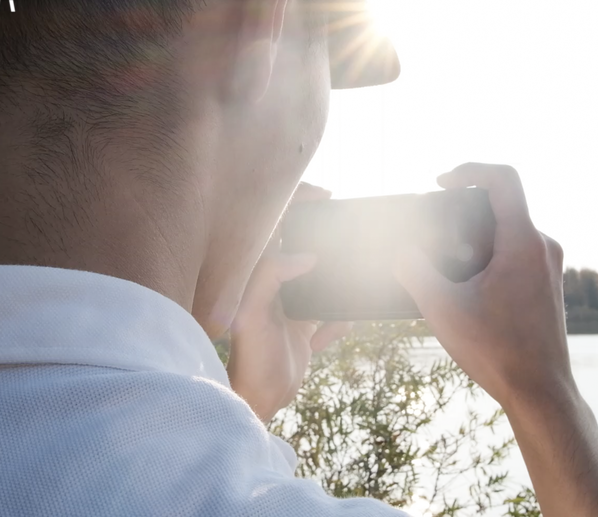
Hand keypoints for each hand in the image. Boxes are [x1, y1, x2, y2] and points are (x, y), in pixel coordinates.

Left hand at [227, 183, 352, 422]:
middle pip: (304, 247)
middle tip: (348, 234)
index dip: (297, 202)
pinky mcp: (304, 327)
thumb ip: (273, 276)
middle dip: (326, 242)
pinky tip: (331, 336)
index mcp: (256, 273)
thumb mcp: (255, 313)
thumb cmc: (248, 356)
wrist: (258, 401)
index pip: (275, 224)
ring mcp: (290, 304)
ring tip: (346, 292)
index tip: (326, 196)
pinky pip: (331, 313)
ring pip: (323, 280)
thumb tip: (307, 256)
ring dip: (337, 287)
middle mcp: (273, 283)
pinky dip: (338, 322)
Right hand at [393, 163, 572, 406]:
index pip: (503, 178)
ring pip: (510, 230)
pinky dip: (490, 253)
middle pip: (504, 203)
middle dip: (465, 207)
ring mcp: (549, 267)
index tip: (441, 182)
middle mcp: (543, 247)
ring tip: (446, 259)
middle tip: (435, 224)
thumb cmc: (496, 350)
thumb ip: (413, 270)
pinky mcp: (547, 285)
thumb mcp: (441, 307)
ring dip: (476, 234)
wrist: (540, 391)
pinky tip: (466, 283)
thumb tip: (401, 251)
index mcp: (523, 242)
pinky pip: (517, 252)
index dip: (469, 169)